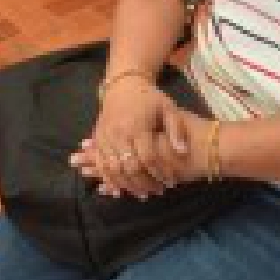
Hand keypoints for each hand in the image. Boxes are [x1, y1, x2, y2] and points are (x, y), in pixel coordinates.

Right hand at [71, 107, 210, 196]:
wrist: (123, 85)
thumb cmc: (149, 98)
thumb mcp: (168, 108)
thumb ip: (176, 130)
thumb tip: (182, 152)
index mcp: (137, 125)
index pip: (148, 157)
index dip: (160, 172)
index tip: (170, 181)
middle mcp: (118, 133)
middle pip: (129, 167)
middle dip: (144, 183)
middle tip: (158, 191)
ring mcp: (105, 137)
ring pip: (113, 169)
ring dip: (128, 185)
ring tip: (143, 194)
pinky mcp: (97, 139)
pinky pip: (100, 164)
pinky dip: (109, 180)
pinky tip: (121, 190)